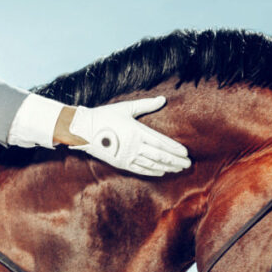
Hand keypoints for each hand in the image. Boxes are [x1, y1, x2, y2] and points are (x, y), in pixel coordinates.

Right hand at [60, 96, 190, 175]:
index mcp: (137, 131)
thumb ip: (146, 105)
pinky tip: (162, 172)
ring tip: (179, 169)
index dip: (174, 148)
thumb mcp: (126, 108)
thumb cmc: (105, 116)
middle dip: (175, 160)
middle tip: (188, 164)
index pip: (161, 142)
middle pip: (160, 155)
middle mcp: (134, 146)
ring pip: (152, 164)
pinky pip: (140, 169)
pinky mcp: (120, 163)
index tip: (186, 153)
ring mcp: (127, 156)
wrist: (83, 130)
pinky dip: (152, 171)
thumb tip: (162, 99)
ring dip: (167, 167)